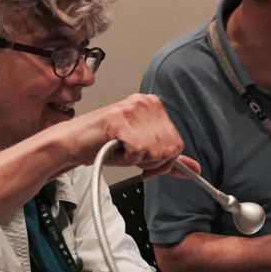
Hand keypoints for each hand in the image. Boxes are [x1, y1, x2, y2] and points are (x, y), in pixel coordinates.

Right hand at [53, 93, 189, 175]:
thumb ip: (169, 159)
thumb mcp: (143, 151)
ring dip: (137, 161)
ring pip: (155, 151)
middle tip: (131, 158)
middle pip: (169, 149)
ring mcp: (133, 110)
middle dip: (151, 163)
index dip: (163, 161)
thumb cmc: (106, 144)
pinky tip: (114, 149)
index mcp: (154, 105)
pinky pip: (138, 152)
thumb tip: (196, 169)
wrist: (74, 143)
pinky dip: (126, 160)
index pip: (177, 143)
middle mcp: (146, 103)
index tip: (146, 163)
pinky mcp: (120, 120)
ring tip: (121, 151)